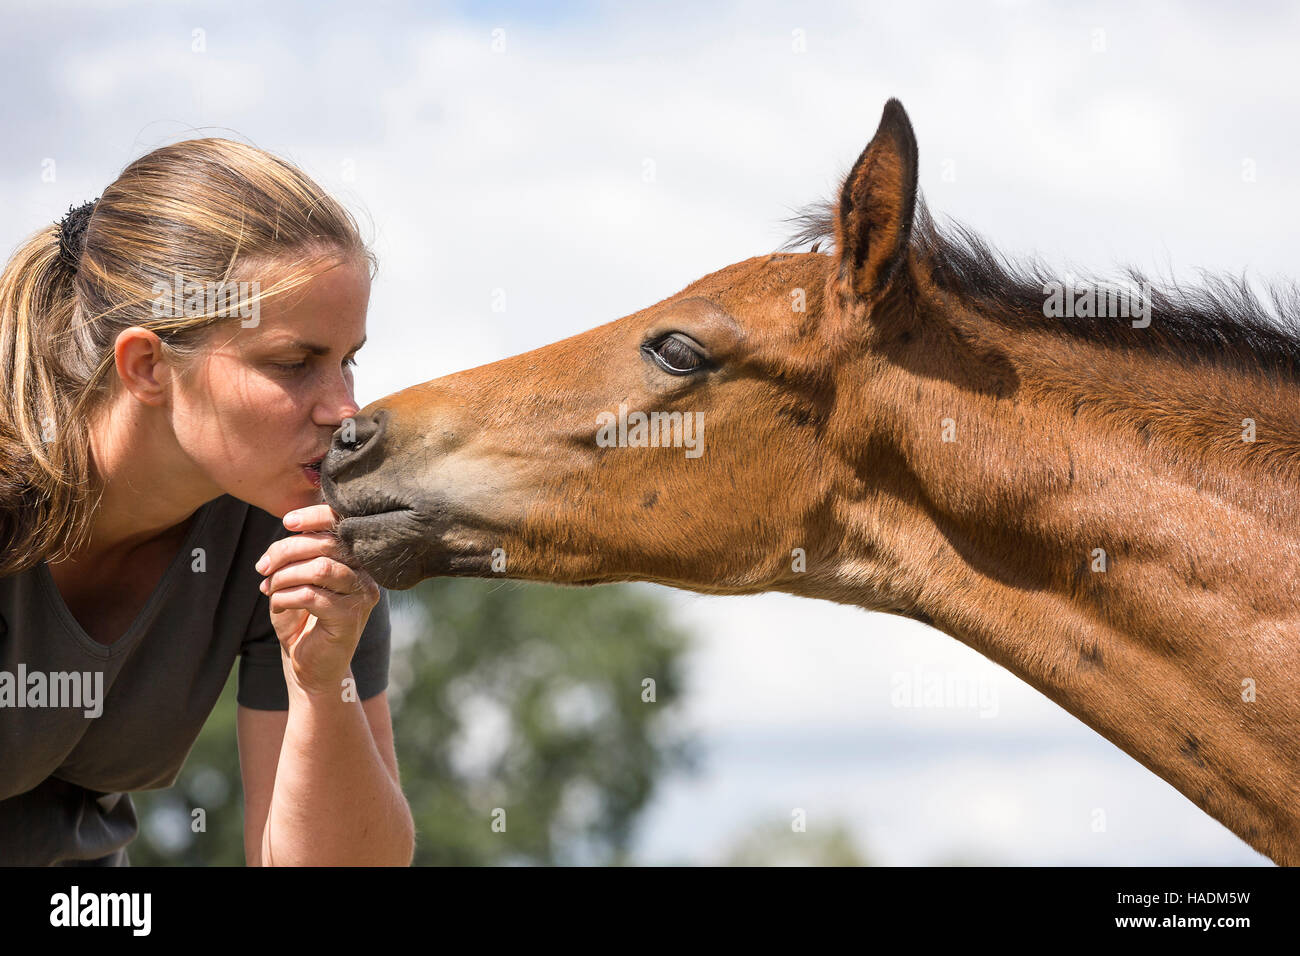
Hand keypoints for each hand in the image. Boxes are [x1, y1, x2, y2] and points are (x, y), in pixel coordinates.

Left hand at [255, 504, 381, 698]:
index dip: (315, 516)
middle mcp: (366, 575)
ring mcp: (362, 596)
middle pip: (327, 545)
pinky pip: (310, 595)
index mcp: (356, 560)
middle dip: (286, 551)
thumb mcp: (297, 579)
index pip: (343, 526)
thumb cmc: (302, 620)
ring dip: (285, 576)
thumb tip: (289, 526)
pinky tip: (276, 606)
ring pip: (320, 568)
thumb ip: (299, 553)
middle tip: (263, 567)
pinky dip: (284, 597)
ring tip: (270, 588)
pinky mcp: (349, 618)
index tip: (287, 522)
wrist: (309, 666)